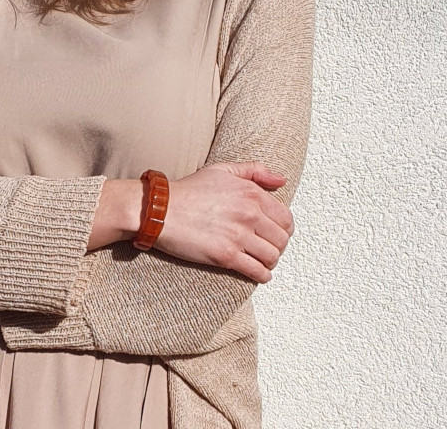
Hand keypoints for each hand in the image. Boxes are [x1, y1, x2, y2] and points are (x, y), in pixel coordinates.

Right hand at [153, 161, 294, 283]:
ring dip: (269, 261)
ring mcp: (238, 236)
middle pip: (282, 240)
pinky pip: (258, 272)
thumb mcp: (222, 170)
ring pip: (273, 257)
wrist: (160, 210)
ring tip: (260, 259)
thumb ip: (254, 171)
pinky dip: (262, 275)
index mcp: (251, 193)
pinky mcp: (226, 256)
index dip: (283, 229)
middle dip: (277, 246)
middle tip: (267, 247)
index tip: (274, 232)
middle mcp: (249, 214)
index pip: (286, 218)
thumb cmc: (189, 190)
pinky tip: (257, 272)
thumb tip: (281, 180)